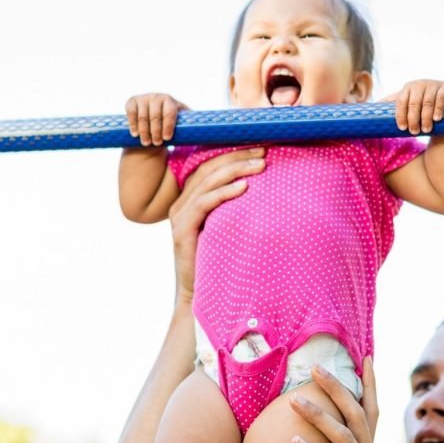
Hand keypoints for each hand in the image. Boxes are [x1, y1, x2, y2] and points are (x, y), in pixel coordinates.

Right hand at [125, 93, 189, 146]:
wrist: (153, 121)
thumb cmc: (171, 125)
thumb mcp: (183, 124)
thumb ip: (194, 126)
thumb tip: (213, 133)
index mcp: (171, 101)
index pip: (170, 112)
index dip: (169, 126)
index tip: (168, 139)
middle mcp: (158, 97)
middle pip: (155, 116)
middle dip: (155, 131)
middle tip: (156, 144)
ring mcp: (144, 98)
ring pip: (143, 116)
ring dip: (144, 131)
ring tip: (146, 143)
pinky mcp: (132, 101)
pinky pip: (130, 112)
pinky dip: (132, 123)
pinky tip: (135, 134)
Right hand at [167, 147, 265, 301]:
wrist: (199, 294)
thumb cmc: (218, 262)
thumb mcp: (227, 229)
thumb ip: (234, 210)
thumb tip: (264, 190)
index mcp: (190, 200)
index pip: (210, 167)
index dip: (234, 154)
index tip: (260, 148)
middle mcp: (181, 204)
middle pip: (209, 169)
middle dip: (238, 157)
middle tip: (264, 150)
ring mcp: (179, 216)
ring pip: (207, 182)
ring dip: (235, 170)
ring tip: (260, 165)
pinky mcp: (182, 230)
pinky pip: (204, 204)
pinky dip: (224, 192)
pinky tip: (244, 187)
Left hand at [381, 79, 443, 134]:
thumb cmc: (420, 106)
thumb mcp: (406, 103)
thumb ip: (391, 103)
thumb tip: (372, 106)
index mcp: (407, 88)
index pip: (401, 101)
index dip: (401, 115)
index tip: (402, 128)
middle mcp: (420, 84)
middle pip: (414, 103)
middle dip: (413, 119)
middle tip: (413, 132)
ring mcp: (434, 84)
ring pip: (427, 102)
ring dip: (425, 117)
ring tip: (426, 130)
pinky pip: (441, 98)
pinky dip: (438, 108)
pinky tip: (436, 118)